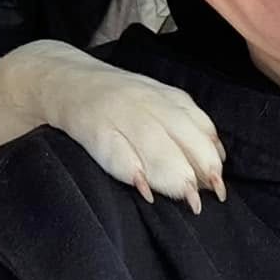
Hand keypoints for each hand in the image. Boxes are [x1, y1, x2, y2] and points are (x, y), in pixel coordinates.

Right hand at [16, 42, 224, 209]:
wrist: (60, 80)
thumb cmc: (114, 100)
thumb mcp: (154, 102)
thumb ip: (183, 126)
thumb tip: (216, 161)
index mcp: (164, 96)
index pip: (199, 125)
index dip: (212, 156)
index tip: (219, 184)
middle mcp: (145, 101)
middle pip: (182, 134)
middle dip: (201, 166)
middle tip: (213, 196)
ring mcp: (118, 113)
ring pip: (154, 142)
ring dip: (174, 173)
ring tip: (188, 199)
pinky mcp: (92, 127)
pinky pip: (115, 149)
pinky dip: (131, 170)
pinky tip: (145, 190)